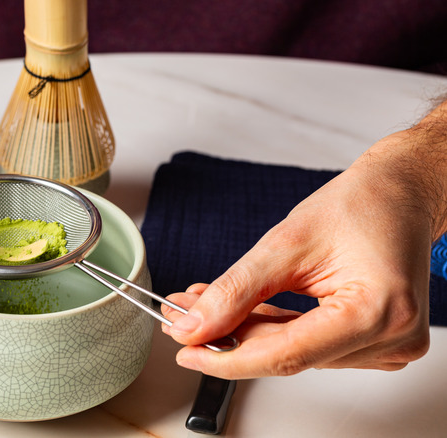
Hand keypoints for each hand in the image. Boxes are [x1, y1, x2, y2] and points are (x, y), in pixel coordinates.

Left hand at [162, 120, 446, 378]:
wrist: (399, 193)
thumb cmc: (360, 205)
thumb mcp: (285, 243)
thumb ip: (235, 291)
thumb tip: (194, 327)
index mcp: (377, 311)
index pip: (285, 355)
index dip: (227, 358)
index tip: (185, 351)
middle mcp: (391, 337)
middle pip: (287, 355)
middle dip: (227, 337)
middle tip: (180, 318)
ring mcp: (388, 344)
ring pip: (294, 353)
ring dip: (245, 331)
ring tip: (204, 305)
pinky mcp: (376, 342)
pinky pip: (310, 345)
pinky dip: (271, 328)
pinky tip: (239, 311)